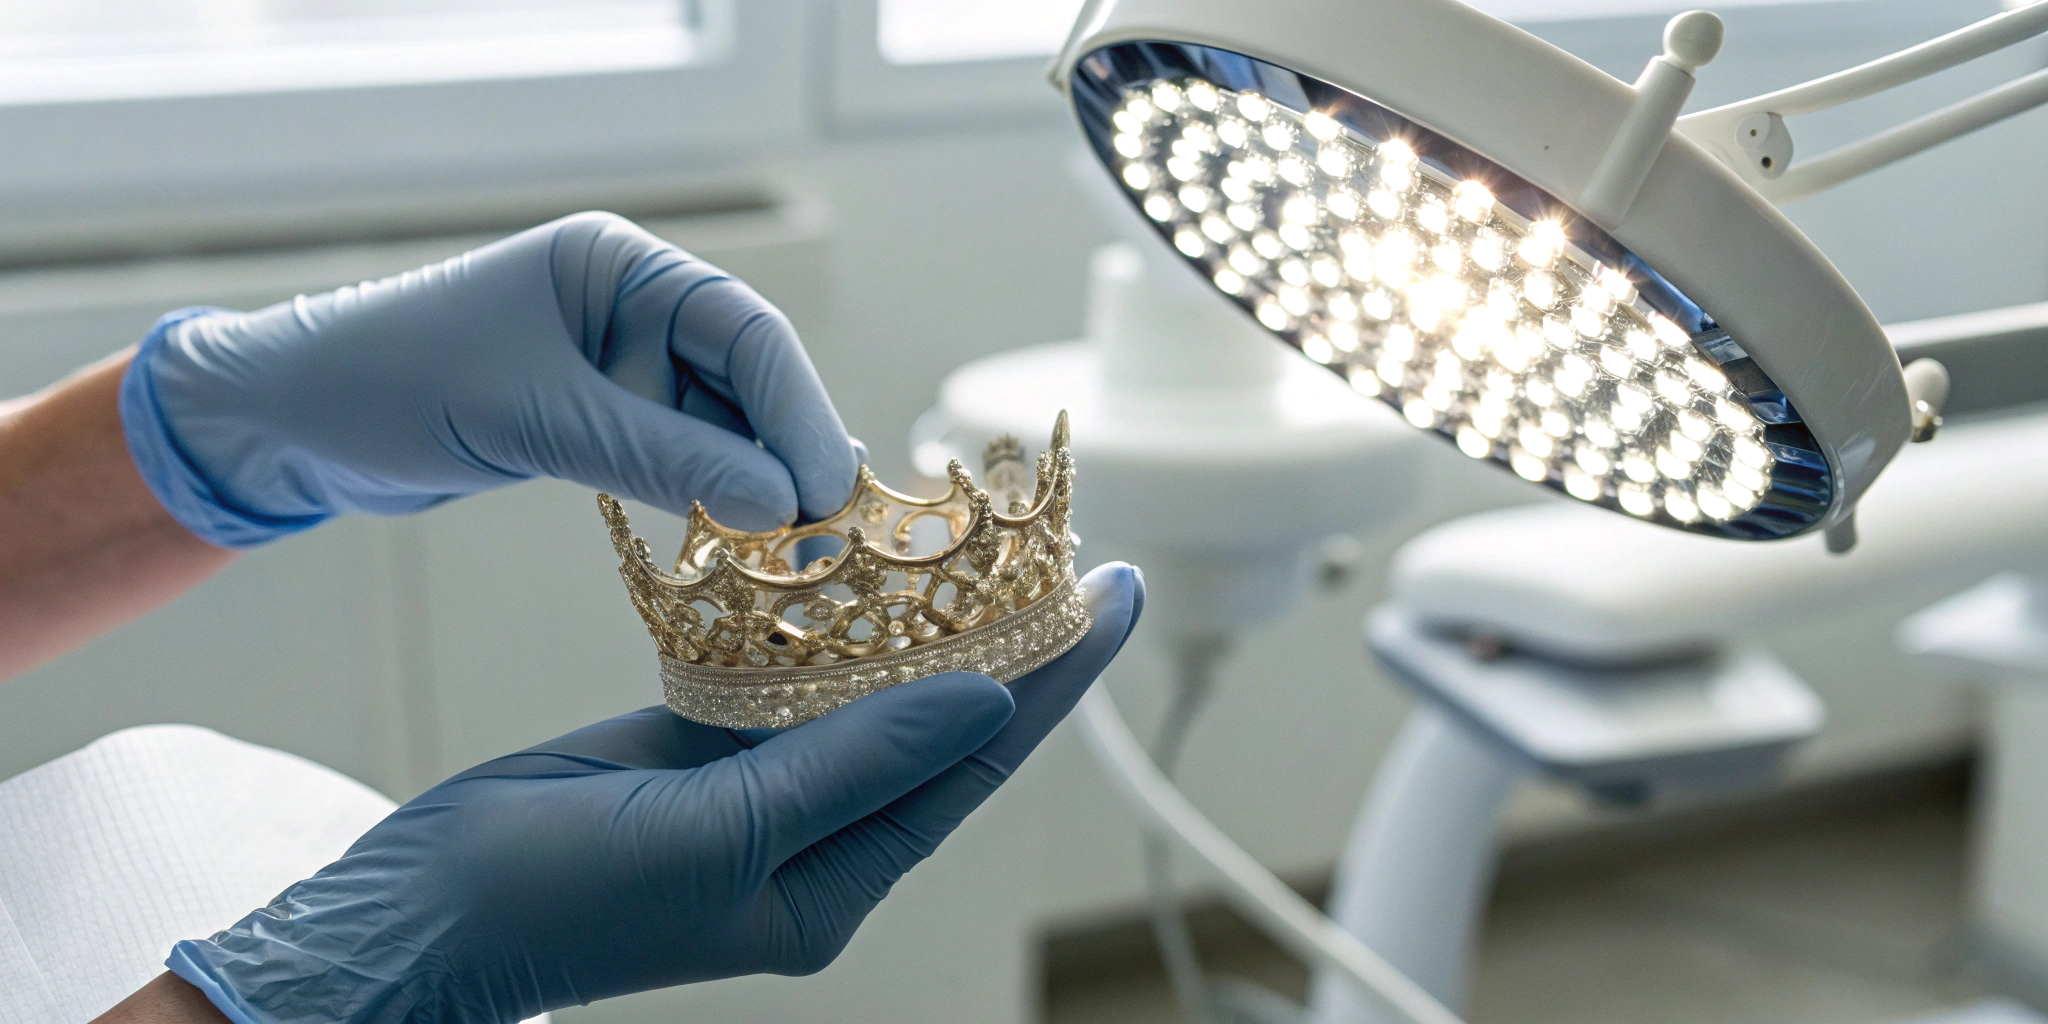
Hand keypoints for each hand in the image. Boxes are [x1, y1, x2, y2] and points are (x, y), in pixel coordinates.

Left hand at [121, 212, 858, 546]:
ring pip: (720, 428)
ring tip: (802, 548)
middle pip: (747, 380)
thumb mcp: (533, 417)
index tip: (829, 488)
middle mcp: (630, 308)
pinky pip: (676, 458)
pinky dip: (708, 498)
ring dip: (754, 484)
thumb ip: (659, 457)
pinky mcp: (594, 422)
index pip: (744, 331)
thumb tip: (780, 506)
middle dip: (786, 452)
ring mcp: (615, 367)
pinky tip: (743, 538)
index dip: (796, 410)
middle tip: (832, 533)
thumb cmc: (391, 384)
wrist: (287, 424)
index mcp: (619, 266)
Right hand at [165, 563, 1143, 1023]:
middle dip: (1009, 641)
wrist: (417, 916)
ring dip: (924, 619)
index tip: (1115, 593)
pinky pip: (786, 673)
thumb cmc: (555, 903)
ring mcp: (759, 789)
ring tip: (990, 538)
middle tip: (1073, 549)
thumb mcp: (721, 838)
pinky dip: (826, 619)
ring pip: (865, 690)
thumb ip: (851, 765)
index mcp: (834, 882)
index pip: (971, 764)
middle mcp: (815, 837)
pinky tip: (865, 560)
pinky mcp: (701, 745)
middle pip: (934, 723)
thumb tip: (981, 697)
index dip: (1052, 678)